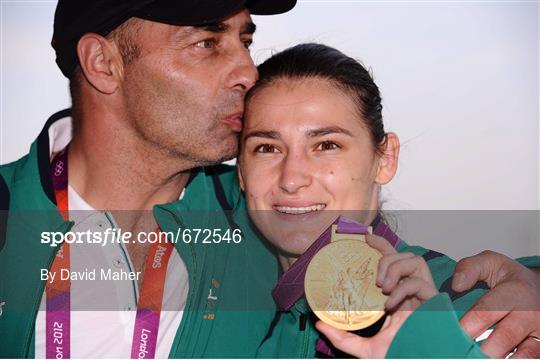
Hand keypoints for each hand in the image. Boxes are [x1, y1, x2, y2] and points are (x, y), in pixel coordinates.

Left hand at [315, 235, 438, 357]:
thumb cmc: (398, 356)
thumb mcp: (365, 348)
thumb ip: (343, 337)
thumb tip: (319, 324)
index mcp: (399, 297)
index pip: (393, 261)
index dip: (381, 245)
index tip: (365, 239)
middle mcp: (413, 292)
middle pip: (404, 255)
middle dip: (387, 255)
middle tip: (375, 278)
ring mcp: (425, 295)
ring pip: (415, 261)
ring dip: (395, 268)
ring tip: (382, 287)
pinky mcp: (434, 301)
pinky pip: (419, 282)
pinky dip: (403, 289)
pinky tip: (390, 305)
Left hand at [452, 250, 539, 357]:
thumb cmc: (511, 278)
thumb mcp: (490, 262)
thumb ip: (468, 268)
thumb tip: (456, 286)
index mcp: (516, 291)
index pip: (485, 312)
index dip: (466, 327)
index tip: (451, 334)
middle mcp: (531, 313)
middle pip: (504, 338)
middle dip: (481, 349)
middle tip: (462, 353)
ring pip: (522, 354)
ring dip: (497, 358)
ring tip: (476, 358)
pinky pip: (530, 358)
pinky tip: (495, 359)